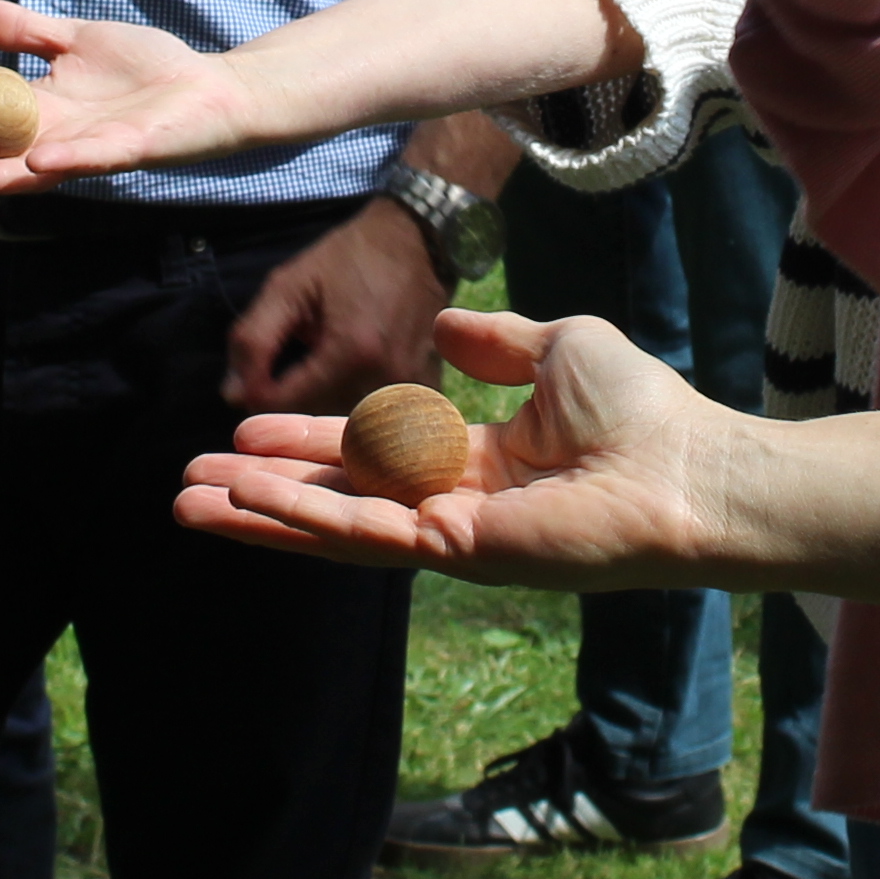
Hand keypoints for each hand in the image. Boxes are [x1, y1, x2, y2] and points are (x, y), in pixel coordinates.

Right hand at [0, 0, 284, 196]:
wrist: (213, 85)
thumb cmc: (148, 68)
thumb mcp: (74, 39)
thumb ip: (20, 30)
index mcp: (41, 117)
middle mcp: (58, 141)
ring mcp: (92, 150)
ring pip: (34, 172)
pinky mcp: (131, 150)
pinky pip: (94, 159)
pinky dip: (66, 161)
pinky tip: (37, 163)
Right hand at [177, 306, 739, 577]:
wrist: (691, 464)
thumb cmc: (644, 409)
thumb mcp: (560, 348)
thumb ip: (498, 342)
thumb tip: (445, 326)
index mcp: (475, 463)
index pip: (370, 453)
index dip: (307, 439)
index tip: (246, 426)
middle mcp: (453, 505)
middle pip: (337, 498)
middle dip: (262, 489)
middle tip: (189, 481)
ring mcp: (451, 536)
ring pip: (335, 524)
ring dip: (260, 512)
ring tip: (188, 501)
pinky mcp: (458, 552)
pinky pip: (366, 531)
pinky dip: (304, 518)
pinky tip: (253, 504)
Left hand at [222, 199, 446, 413]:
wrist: (416, 240)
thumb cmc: (348, 258)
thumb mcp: (288, 285)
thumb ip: (253, 339)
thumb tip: (233, 395)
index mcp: (350, 352)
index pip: (285, 405)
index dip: (259, 393)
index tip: (257, 374)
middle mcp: (387, 377)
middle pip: (318, 418)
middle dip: (295, 400)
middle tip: (295, 362)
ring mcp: (413, 386)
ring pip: (350, 423)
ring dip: (327, 403)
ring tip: (324, 366)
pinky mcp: (428, 389)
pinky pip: (381, 416)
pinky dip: (360, 406)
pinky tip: (356, 374)